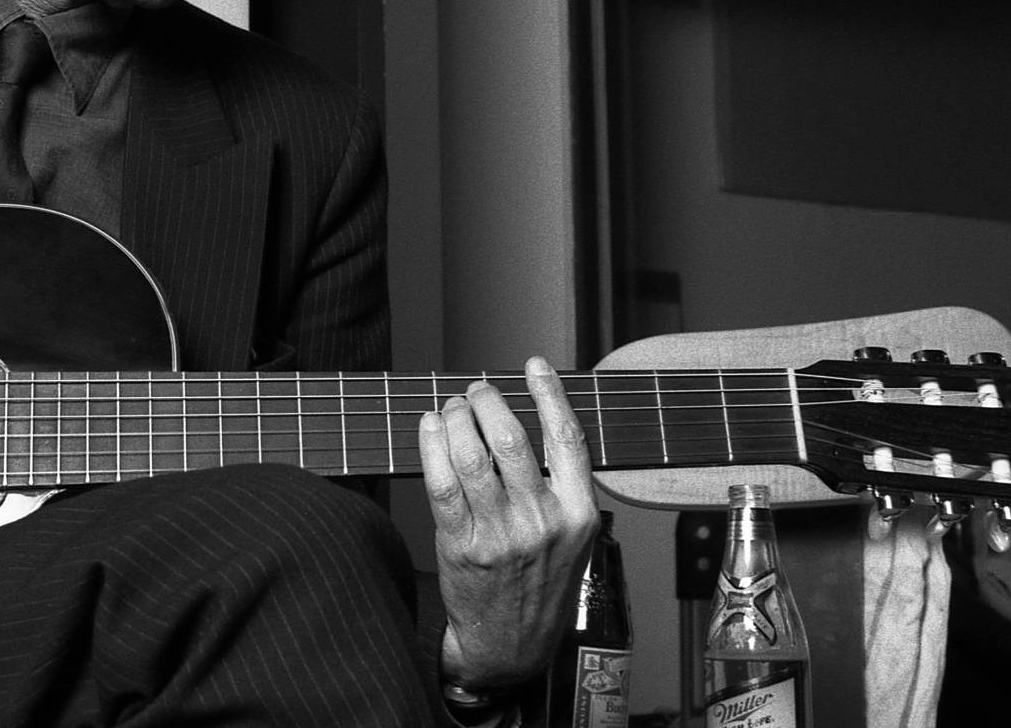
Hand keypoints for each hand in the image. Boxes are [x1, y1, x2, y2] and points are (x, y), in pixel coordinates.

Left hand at [419, 356, 599, 692]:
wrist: (512, 647)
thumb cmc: (539, 584)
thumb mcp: (571, 540)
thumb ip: (559, 487)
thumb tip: (531, 420)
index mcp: (578, 515)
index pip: (567, 438)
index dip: (550, 393)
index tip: (534, 364)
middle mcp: (543, 523)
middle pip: (512, 439)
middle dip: (488, 401)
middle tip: (476, 390)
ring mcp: (501, 535)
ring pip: (474, 456)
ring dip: (458, 418)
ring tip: (453, 407)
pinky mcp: (462, 546)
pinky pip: (442, 482)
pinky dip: (433, 445)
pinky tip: (431, 427)